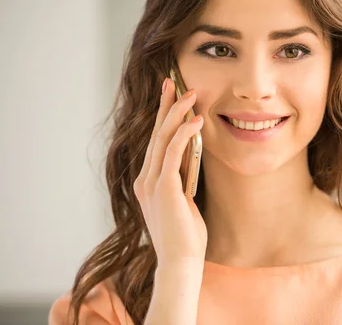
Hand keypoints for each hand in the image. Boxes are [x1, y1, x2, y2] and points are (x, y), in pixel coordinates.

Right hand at [133, 77, 206, 266]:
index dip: (162, 116)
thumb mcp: (183, 198)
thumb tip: (191, 152)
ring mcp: (151, 183)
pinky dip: (185, 134)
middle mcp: (144, 179)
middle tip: (173, 81)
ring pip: (163, 138)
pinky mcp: (164, 188)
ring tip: (190, 93)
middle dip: (165, 105)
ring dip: (177, 113)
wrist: (180, 261)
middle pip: (155, 133)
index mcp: (147, 181)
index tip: (170, 95)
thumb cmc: (186, 234)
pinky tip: (196, 120)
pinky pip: (174, 153)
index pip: (155, 141)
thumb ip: (182, 176)